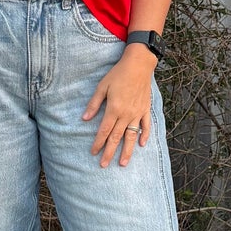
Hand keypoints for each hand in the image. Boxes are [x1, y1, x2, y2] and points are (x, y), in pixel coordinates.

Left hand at [81, 44, 155, 166]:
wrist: (138, 65)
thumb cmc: (118, 74)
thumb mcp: (102, 87)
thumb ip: (94, 104)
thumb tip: (84, 119)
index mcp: (114, 109)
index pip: (104, 131)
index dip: (98, 143)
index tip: (93, 153)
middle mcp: (126, 114)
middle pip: (116, 137)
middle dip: (109, 152)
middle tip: (104, 165)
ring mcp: (137, 113)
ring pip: (131, 136)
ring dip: (127, 151)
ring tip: (123, 163)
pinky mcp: (145, 109)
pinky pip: (146, 126)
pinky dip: (144, 135)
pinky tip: (141, 145)